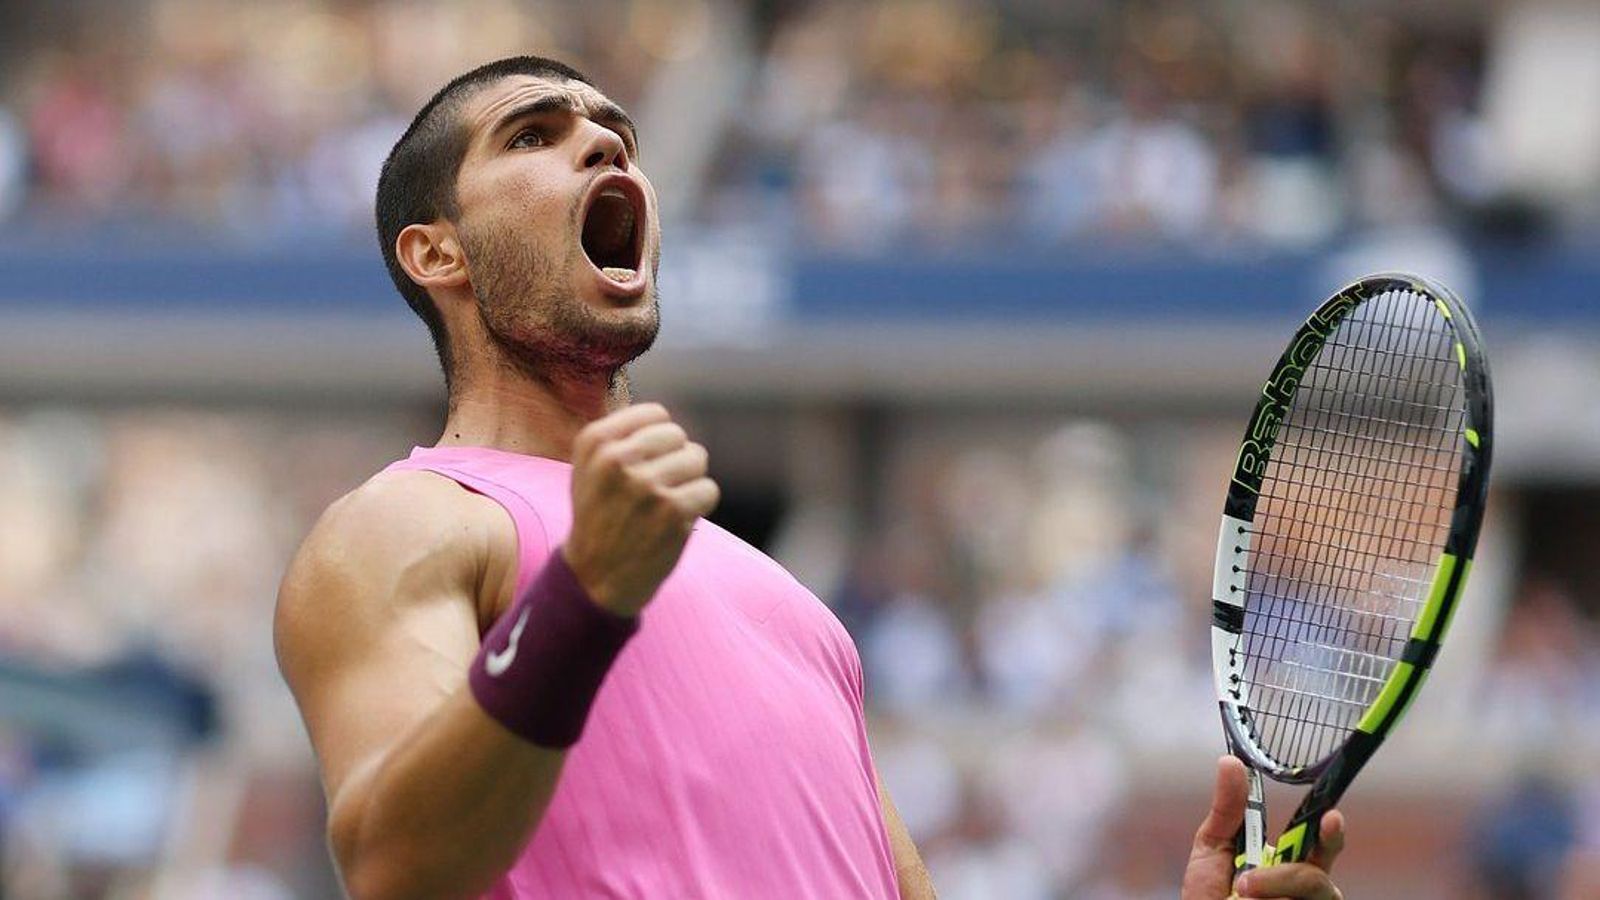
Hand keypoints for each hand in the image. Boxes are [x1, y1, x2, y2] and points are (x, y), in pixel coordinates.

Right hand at [564, 403, 719, 614]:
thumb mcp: (589, 468)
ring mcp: (645, 486)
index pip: (656, 414)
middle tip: (657, 490)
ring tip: (665, 505)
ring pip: (697, 459)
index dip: (660, 441)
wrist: (593, 579)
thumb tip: (668, 417)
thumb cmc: (599, 518)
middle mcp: (617, 460)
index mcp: (595, 443)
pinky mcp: (672, 512)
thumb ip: (622, 436)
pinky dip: (700, 506)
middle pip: (678, 435)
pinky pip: (709, 490)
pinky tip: (677, 521)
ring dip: (689, 482)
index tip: (647, 465)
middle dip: (676, 460)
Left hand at [1181, 756, 1346, 899]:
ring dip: (1270, 893)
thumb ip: (1228, 810)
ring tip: (1239, 895)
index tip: (1332, 818)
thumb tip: (1231, 763)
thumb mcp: (1213, 847)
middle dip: (1289, 877)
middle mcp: (1306, 892)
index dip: (1331, 834)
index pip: (1322, 848)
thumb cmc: (1208, 892)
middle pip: (1320, 879)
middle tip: (1253, 880)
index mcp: (1291, 866)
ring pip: (1307, 897)